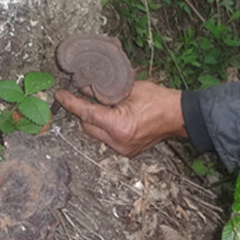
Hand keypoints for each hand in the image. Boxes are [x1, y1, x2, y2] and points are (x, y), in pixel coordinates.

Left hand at [54, 80, 187, 156]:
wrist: (179, 115)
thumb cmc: (160, 100)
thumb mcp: (130, 89)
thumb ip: (106, 90)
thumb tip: (86, 87)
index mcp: (118, 126)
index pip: (86, 113)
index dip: (71, 103)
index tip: (61, 95)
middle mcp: (117, 141)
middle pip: (87, 126)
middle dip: (84, 111)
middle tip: (84, 95)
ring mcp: (122, 149)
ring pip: (96, 133)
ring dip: (96, 120)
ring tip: (104, 105)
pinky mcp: (126, 151)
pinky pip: (107, 138)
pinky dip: (106, 127)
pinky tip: (114, 116)